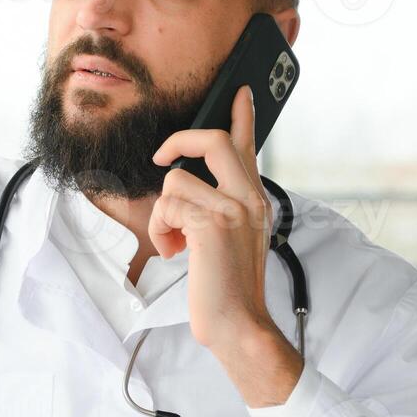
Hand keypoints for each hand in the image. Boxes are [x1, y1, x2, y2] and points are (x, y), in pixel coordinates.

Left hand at [150, 86, 300, 406]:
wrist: (239, 324)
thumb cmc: (227, 286)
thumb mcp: (231, 239)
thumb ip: (219, 208)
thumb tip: (184, 187)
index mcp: (255, 199)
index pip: (247, 146)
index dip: (242, 115)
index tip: (239, 91)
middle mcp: (249, 197)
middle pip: (214, 140)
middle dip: (179, 142)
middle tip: (161, 156)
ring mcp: (234, 209)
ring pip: (176, 181)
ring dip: (162, 214)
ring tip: (175, 242)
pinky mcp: (212, 224)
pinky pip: (167, 205)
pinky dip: (161, 230)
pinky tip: (176, 252)